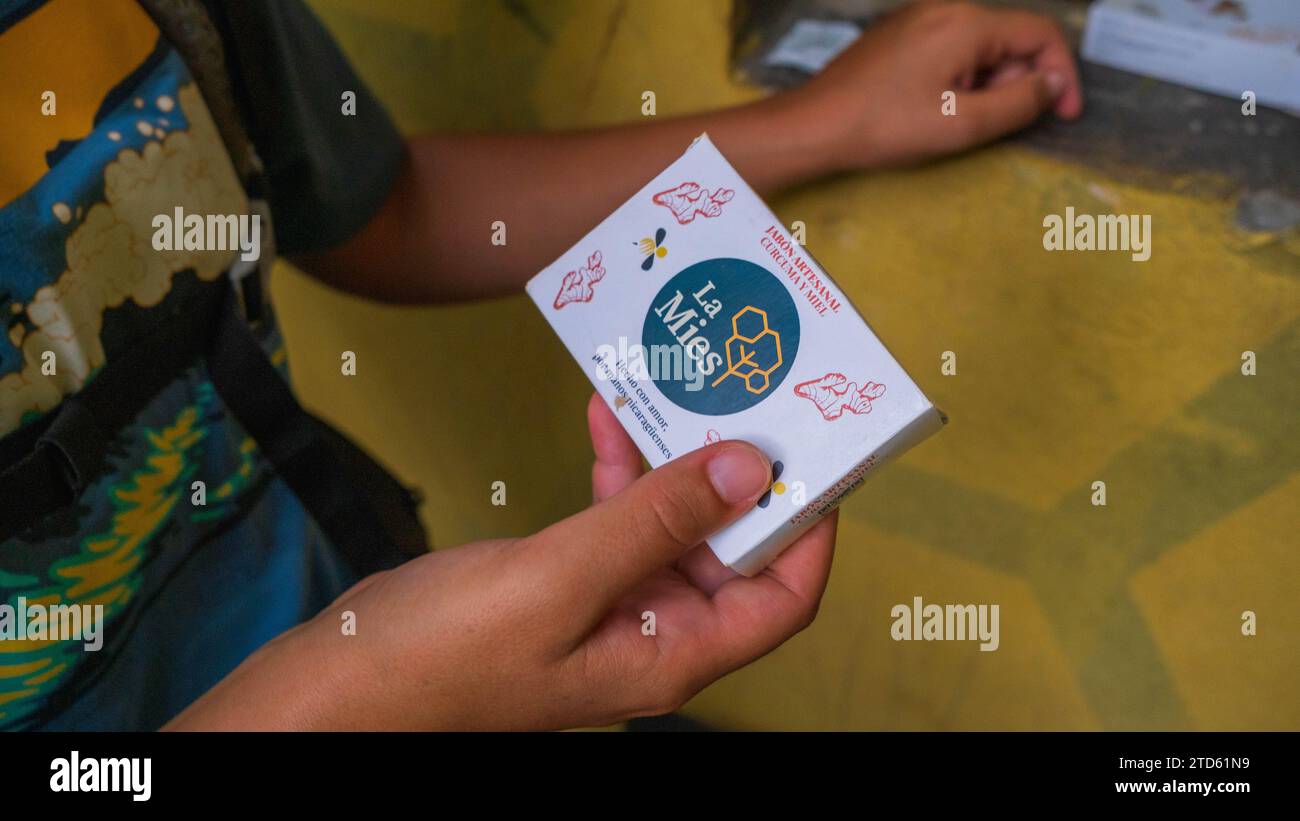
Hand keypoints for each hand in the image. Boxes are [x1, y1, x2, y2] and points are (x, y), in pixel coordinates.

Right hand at [169, 395, 835, 729]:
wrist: (341, 680)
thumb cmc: (442, 656)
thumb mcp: (560, 578)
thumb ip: (655, 522)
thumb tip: (747, 471)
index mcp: (670, 653)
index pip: (782, 598)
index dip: (809, 529)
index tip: (812, 455)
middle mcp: (652, 632)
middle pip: (733, 551)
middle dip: (742, 476)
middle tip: (747, 397)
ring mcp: (609, 605)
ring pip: (672, 524)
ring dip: (675, 460)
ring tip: (681, 389)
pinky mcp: (568, 580)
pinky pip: (616, 516)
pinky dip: (618, 467)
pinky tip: (608, 416)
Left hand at [795, 0, 1082, 169]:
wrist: (814, 125)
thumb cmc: (886, 126)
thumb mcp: (962, 124)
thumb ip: (1019, 102)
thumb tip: (1053, 84)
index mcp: (966, 22)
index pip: (1040, 34)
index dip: (1062, 75)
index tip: (1063, 114)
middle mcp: (945, 7)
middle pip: (1009, 41)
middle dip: (1013, 85)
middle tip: (986, 125)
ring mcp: (919, 18)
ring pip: (980, 49)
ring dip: (984, 88)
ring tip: (951, 120)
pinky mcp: (900, 35)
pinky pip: (950, 51)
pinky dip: (958, 81)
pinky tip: (932, 109)